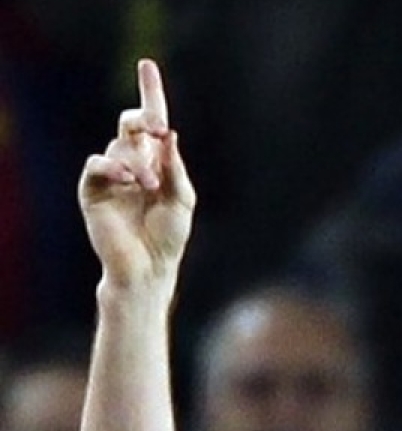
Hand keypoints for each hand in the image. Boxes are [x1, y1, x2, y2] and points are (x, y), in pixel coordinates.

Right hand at [79, 59, 194, 293]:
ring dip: (138, 161)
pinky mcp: (93, 190)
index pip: (151, 121)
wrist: (149, 267)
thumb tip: (169, 133)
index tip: (147, 65)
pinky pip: (97, 164)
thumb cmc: (169, 236)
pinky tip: (129, 179)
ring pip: (119, 146)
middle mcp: (131, 163)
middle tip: (157, 126)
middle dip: (142, 118)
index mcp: (155, 162)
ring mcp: (111, 176)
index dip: (150, 93)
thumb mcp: (182, 197)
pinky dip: (113, 166)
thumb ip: (175, 166)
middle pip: (130, 124)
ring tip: (149, 184)